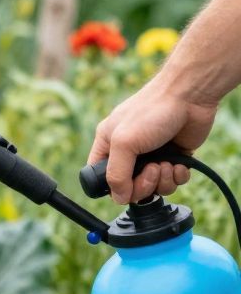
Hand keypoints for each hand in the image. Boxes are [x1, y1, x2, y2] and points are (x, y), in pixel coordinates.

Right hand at [88, 79, 217, 200]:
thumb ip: (116, 174)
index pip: (102, 179)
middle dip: (144, 185)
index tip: (127, 184)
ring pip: (154, 188)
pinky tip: (180, 163)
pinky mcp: (174, 157)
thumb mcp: (124, 142)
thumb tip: (119, 198)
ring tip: (167, 163)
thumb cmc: (153, 110)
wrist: (190, 95)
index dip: (114, 188)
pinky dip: (178, 176)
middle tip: (153, 169)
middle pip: (130, 189)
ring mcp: (153, 155)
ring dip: (162, 181)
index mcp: (109, 144)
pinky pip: (173, 181)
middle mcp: (130, 152)